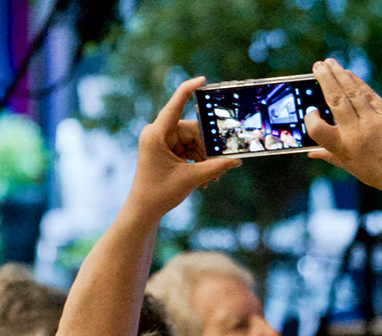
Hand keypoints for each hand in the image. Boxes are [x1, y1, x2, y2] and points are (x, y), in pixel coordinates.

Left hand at [128, 76, 240, 216]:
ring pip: (192, 141)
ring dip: (204, 159)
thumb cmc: (160, 193)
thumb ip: (215, 168)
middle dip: (207, 148)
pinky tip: (204, 179)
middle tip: (221, 163)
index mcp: (157, 134)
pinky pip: (187, 149)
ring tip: (211, 178)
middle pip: (192, 130)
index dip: (188, 89)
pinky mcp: (165, 150)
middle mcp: (157, 133)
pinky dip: (197, 162)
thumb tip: (237, 161)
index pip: (175, 105)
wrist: (143, 210)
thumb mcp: (192, 179)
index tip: (203, 80)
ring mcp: (161, 142)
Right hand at [304, 59, 381, 208]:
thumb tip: (312, 153)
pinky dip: (358, 82)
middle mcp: (357, 133)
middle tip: (316, 66)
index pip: (318, 130)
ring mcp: (374, 121)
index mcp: (344, 149)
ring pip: (352, 92)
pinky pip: (370, 94)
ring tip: (330, 63)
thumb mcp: (354, 168)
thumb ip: (332, 156)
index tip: (311, 111)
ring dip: (340, 74)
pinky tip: (349, 74)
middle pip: (336, 100)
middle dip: (325, 79)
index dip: (310, 119)